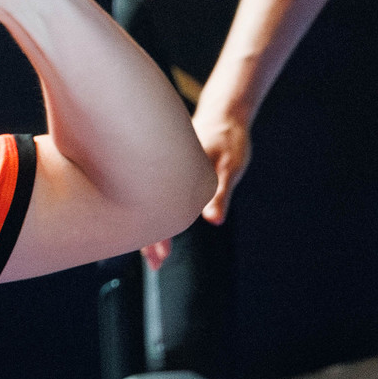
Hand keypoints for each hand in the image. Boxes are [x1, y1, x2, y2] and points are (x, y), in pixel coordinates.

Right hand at [141, 103, 249, 266]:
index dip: (158, 236)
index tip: (160, 257)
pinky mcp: (166, 173)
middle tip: (156, 265)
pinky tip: (156, 224)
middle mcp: (162, 174)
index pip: (159, 211)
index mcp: (174, 174)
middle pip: (147, 211)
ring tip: (152, 255)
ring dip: (150, 228)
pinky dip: (154, 213)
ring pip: (148, 204)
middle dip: (150, 239)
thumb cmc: (229, 139)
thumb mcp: (230, 166)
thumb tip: (214, 221)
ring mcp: (162, 173)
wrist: (223, 113)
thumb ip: (221, 194)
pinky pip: (154, 197)